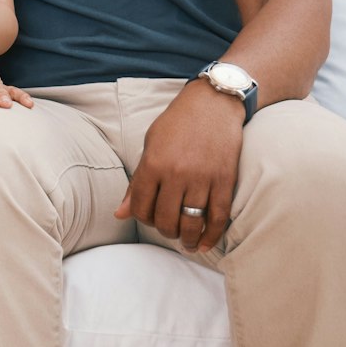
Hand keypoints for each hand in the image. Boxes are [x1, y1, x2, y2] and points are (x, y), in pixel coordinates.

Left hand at [114, 80, 243, 251]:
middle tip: (169, 230)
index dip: (142, 218)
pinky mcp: (224, 181)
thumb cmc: (177, 123)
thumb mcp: (150, 146)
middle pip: (165, 220)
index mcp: (153, 164)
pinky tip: (205, 243)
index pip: (140, 207)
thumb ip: (136, 182)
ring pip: (191, 223)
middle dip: (165, 231)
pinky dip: (212, 235)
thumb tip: (120, 214)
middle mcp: (176, 174)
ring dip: (187, 239)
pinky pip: (218, 217)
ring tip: (187, 242)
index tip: (149, 217)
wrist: (213, 103)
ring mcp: (202, 178)